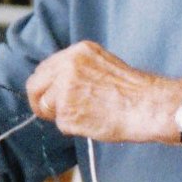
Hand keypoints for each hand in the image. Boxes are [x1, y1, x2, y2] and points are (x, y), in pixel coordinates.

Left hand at [25, 40, 181, 144]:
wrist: (147, 106)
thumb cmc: (132, 91)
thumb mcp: (101, 64)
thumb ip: (76, 69)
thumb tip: (56, 84)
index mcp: (76, 53)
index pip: (44, 69)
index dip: (44, 86)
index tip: (48, 96)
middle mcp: (66, 67)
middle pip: (34, 86)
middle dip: (39, 101)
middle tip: (49, 113)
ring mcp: (64, 88)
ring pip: (47, 107)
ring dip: (61, 116)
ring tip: (86, 116)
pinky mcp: (67, 111)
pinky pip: (61, 124)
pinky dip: (73, 128)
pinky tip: (93, 123)